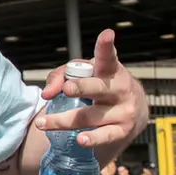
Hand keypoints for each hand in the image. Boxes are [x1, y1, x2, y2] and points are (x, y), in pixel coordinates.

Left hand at [37, 30, 146, 148]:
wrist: (133, 109)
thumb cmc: (100, 85)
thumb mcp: (82, 74)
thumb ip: (59, 76)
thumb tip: (47, 93)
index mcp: (110, 70)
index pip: (108, 56)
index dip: (106, 46)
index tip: (107, 34)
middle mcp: (119, 88)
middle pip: (97, 88)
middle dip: (82, 87)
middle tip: (68, 88)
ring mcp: (123, 110)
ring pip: (89, 116)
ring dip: (63, 121)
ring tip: (42, 124)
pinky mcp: (122, 130)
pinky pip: (106, 135)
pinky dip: (93, 139)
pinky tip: (81, 140)